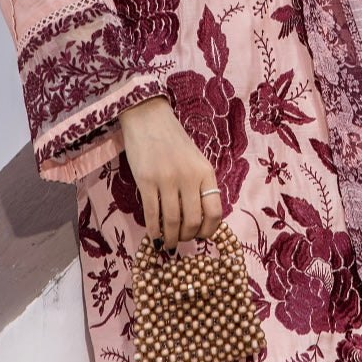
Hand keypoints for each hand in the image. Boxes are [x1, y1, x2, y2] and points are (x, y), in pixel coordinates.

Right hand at [118, 96, 221, 251]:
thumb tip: (198, 220)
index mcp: (205, 172)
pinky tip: (153, 236)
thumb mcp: (195, 160)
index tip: (200, 236)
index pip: (215, 212)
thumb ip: (199, 185)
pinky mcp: (146, 180)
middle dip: (186, 237)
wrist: (148, 117)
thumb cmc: (173, 141)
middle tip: (181, 240)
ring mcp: (167, 179)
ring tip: (168, 243)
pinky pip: (152, 214)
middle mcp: (189, 177)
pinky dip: (153, 231)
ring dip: (170, 238)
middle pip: (192, 221)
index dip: (208, 231)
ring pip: (172, 222)